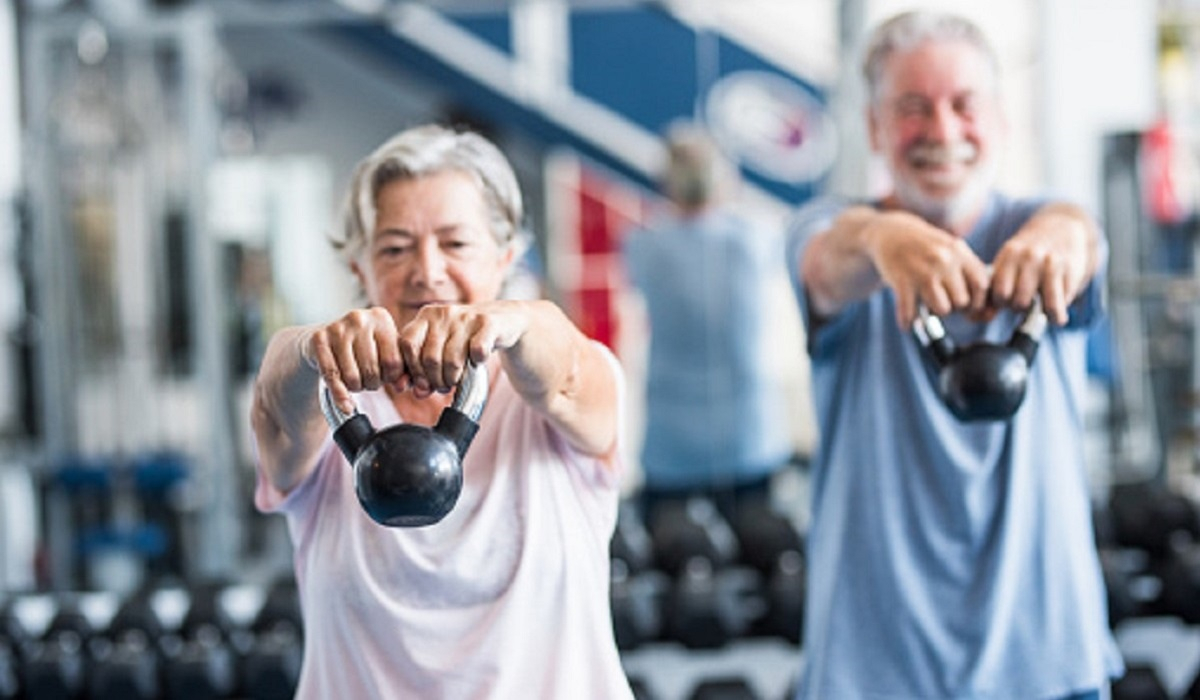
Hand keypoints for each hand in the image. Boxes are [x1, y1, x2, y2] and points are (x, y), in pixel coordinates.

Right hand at [303, 307, 406, 413]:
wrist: (325, 337)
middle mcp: (359, 319)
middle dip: (372, 383)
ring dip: (356, 388)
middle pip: (372, 370)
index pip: (393, 361)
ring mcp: (337, 328)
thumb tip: (401, 387)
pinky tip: (346, 405)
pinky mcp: (319, 340)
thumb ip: (399, 368)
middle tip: (368, 380)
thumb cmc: (361, 346)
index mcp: (381, 318)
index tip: (385, 377)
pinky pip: (331, 376)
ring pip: (352, 376)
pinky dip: (340, 396)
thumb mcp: (383, 350)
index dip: (390, 377)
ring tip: (356, 381)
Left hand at [395, 301, 529, 398]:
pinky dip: (476, 363)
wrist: (501, 322)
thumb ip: (421, 369)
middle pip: (430, 358)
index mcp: (426, 316)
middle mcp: (444, 313)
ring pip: (452, 360)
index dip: (414, 370)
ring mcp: (466, 317)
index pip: (407, 344)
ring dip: (454, 379)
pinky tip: (477, 362)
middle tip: (443, 386)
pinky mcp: (488, 323)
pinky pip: (477, 351)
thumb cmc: (463, 340)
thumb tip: (412, 391)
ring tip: (456, 380)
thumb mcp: (439, 349)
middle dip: (436, 380)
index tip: (423, 383)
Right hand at [866, 211, 990, 327]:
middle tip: (943, 303)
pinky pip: (911, 313)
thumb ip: (967, 273)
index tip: (967, 306)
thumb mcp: (950, 250)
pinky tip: (906, 323)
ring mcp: (922, 270)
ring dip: (934, 313)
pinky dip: (908, 322)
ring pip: (942, 309)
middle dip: (954, 308)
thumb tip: (984, 314)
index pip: (981, 285)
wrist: (891, 232)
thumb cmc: (925, 248)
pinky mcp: (901, 280)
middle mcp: (943, 260)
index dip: (977, 301)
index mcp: (959, 252)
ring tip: (926, 308)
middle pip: (962, 301)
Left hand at [988, 205, 1094, 324]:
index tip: (1006, 300)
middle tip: (1023, 302)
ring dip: (1039, 312)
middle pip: (1017, 300)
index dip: (1001, 302)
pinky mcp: (1070, 271)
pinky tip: (1057, 315)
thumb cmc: (1030, 256)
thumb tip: (977, 317)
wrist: (1062, 229)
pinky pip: (1058, 305)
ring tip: (1040, 307)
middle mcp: (1029, 256)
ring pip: (1039, 305)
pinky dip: (1057, 315)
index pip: (999, 290)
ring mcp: (1050, 263)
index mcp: (1010, 253)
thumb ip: (996, 286)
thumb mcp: (1010, 262)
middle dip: (1018, 307)